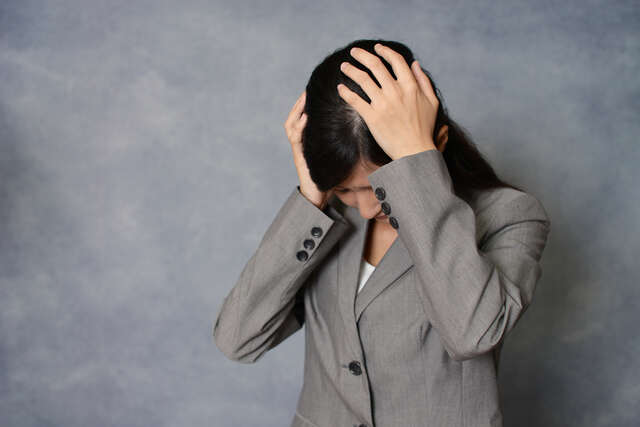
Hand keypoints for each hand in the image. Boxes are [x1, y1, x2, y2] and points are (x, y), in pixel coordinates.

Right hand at [284, 90, 333, 208]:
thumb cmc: (331, 175)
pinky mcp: (299, 156)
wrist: (319, 194)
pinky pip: (296, 138)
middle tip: (308, 87)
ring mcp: (298, 148)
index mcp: (309, 138)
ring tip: (305, 97)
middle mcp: (301, 141)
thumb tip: (360, 125)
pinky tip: (305, 117)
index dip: (308, 101)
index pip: (306, 115)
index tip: (318, 87)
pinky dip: (299, 126)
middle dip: (301, 101)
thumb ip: (342, 140)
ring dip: (297, 110)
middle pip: (296, 115)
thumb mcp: (338, 153)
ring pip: (292, 124)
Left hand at [336, 43, 438, 159]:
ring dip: (351, 70)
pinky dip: (346, 92)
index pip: (395, 61)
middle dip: (362, 56)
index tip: (377, 48)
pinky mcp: (372, 117)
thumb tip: (415, 63)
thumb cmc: (424, 128)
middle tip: (354, 52)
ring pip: (363, 79)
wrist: (415, 151)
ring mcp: (383, 104)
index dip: (385, 51)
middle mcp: (395, 92)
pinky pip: (355, 100)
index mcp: (410, 86)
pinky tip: (341, 87)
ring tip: (344, 66)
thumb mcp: (432, 102)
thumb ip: (423, 81)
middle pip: (375, 66)